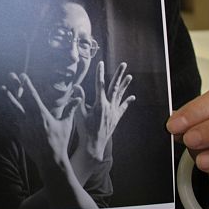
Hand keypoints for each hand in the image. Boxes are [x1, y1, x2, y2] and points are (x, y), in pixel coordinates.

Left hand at [2, 72, 80, 169]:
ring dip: (8, 97)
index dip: (27, 84)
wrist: (50, 160)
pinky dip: (10, 114)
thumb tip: (79, 97)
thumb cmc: (60, 142)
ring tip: (2, 88)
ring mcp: (23, 127)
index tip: (23, 75)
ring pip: (14, 109)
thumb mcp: (67, 124)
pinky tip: (6, 108)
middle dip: (15, 86)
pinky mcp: (20, 134)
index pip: (33, 95)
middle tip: (10, 75)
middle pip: (20, 99)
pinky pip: (13, 122)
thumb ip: (71, 109)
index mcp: (42, 114)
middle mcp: (30, 119)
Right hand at [71, 61, 134, 180]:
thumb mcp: (79, 114)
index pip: (99, 85)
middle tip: (124, 64)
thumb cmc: (85, 130)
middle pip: (114, 87)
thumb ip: (79, 100)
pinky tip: (132, 96)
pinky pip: (123, 107)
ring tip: (130, 76)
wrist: (94, 145)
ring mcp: (114, 112)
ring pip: (120, 95)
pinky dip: (127, 101)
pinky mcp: (116, 118)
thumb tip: (76, 86)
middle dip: (119, 74)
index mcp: (99, 104)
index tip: (101, 63)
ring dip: (125, 85)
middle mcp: (109, 107)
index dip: (100, 73)